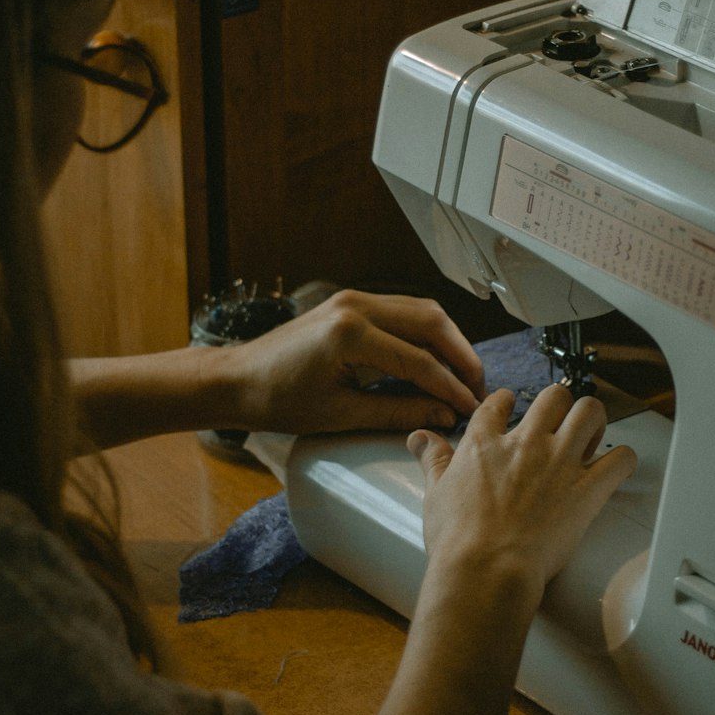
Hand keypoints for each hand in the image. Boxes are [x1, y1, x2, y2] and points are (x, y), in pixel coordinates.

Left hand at [223, 290, 484, 434]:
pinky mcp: (350, 303)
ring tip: (462, 374)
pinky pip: (402, 312)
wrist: (237, 379)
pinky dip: (425, 334)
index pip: (419, 360)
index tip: (469, 407)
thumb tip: (442, 414)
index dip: (450, 386)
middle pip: (431, 322)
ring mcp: (353, 299)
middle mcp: (355, 306)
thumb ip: (398, 412)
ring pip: (421, 311)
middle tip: (477, 386)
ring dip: (447, 341)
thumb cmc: (277, 400)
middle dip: (461, 355)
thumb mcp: (341, 414)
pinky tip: (435, 359)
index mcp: (350, 334)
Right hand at [406, 382, 637, 604]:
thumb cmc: (459, 540)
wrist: (486, 569)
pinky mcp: (587, 490)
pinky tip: (615, 466)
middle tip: (560, 423)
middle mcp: (526, 443)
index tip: (511, 407)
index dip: (507, 402)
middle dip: (559, 405)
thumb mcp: (435, 493)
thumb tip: (420, 438)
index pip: (499, 403)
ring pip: (590, 412)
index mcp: (485, 442)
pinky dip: (623, 460)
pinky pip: (620, 459)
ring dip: (594, 420)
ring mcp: (559, 463)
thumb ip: (433, 459)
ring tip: (590, 436)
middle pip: (554, 397)